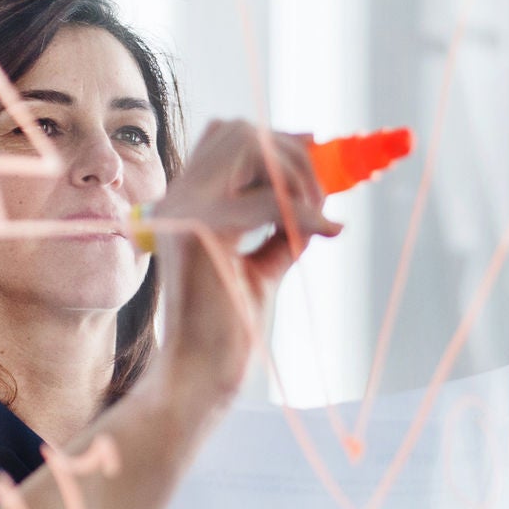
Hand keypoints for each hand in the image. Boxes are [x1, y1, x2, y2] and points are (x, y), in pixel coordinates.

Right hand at [147, 121, 341, 409]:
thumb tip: (314, 200)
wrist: (200, 377)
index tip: (317, 151)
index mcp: (185, 204)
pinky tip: (330, 231)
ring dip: (298, 175)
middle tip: (324, 196)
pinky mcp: (201, 232)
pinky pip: (268, 200)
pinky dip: (306, 212)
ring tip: (319, 217)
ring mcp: (184, 212)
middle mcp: (178, 200)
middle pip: (239, 131)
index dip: (275, 137)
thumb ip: (279, 229)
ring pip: (251, 147)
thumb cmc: (228, 331)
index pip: (225, 136)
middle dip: (293, 153)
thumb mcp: (261, 266)